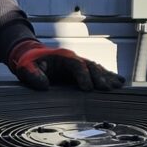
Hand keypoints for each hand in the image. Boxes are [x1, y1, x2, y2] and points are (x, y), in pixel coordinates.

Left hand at [6, 37, 123, 92]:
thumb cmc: (29, 63)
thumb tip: (44, 85)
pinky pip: (98, 72)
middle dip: (99, 77)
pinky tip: (119, 82)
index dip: (83, 76)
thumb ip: (33, 75)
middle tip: (106, 89)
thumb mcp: (26, 68)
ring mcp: (79, 64)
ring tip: (118, 86)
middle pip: (91, 66)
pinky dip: (108, 77)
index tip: (87, 88)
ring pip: (97, 68)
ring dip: (107, 77)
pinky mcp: (82, 71)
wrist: (31, 57)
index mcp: (63, 56)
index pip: (76, 64)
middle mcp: (74, 58)